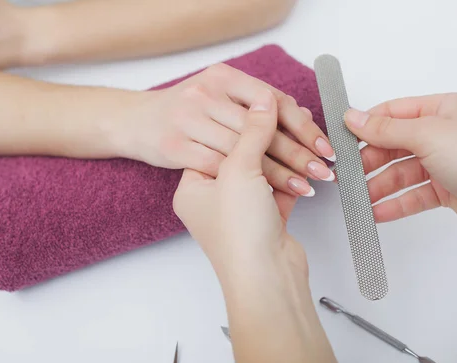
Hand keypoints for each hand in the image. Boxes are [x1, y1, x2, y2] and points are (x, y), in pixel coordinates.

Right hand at [131, 63, 335, 196]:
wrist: (133, 123)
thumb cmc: (186, 117)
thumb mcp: (221, 102)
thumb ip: (257, 109)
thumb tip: (304, 115)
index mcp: (221, 75)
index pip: (271, 99)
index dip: (300, 122)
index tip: (322, 143)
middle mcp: (204, 92)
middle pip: (261, 127)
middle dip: (296, 150)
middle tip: (323, 168)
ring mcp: (186, 119)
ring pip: (244, 149)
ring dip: (280, 170)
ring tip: (308, 183)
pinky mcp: (174, 147)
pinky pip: (220, 167)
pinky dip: (250, 183)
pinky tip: (275, 193)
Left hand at [173, 90, 348, 362]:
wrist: (266, 279)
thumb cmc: (239, 235)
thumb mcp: (239, 171)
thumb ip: (252, 132)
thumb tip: (263, 101)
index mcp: (193, 187)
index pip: (215, 141)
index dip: (240, 120)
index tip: (261, 101)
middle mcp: (214, 199)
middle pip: (242, 155)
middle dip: (269, 135)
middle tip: (287, 111)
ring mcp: (241, 211)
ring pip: (265, 171)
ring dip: (288, 153)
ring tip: (306, 128)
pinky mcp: (266, 220)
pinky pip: (281, 188)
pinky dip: (296, 174)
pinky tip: (310, 155)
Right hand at [344, 93, 456, 257]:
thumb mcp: (426, 135)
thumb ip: (386, 128)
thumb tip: (353, 117)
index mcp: (441, 109)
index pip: (393, 112)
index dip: (366, 126)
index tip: (342, 140)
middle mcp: (442, 133)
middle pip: (393, 145)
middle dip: (369, 162)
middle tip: (347, 175)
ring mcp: (443, 162)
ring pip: (400, 173)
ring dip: (378, 187)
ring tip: (360, 200)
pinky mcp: (445, 189)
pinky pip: (412, 194)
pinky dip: (394, 204)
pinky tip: (377, 212)